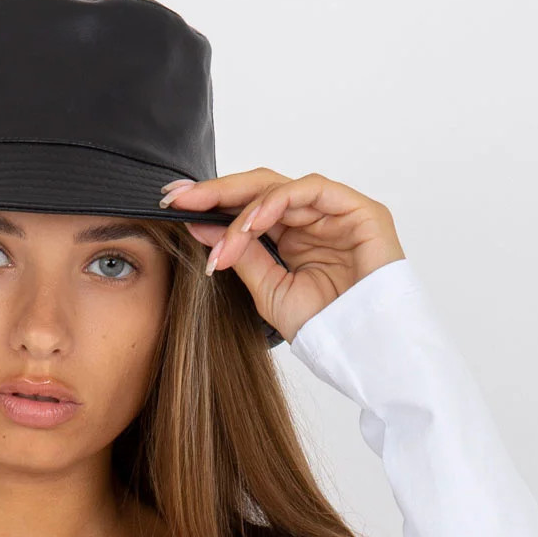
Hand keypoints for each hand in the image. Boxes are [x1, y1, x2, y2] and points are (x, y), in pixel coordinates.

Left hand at [159, 169, 404, 342]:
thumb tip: (199, 226)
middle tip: (177, 196)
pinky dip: (274, 204)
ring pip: (278, 188)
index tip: (171, 204)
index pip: (246, 208)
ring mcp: (334, 210)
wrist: (365, 348)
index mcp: (290, 237)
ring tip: (221, 239)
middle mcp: (311, 218)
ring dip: (242, 209)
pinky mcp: (356, 208)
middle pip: (257, 189)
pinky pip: (308, 190)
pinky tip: (250, 225)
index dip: (210, 203)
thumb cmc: (324, 325)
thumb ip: (240, 255)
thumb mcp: (268, 290)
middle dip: (215, 192)